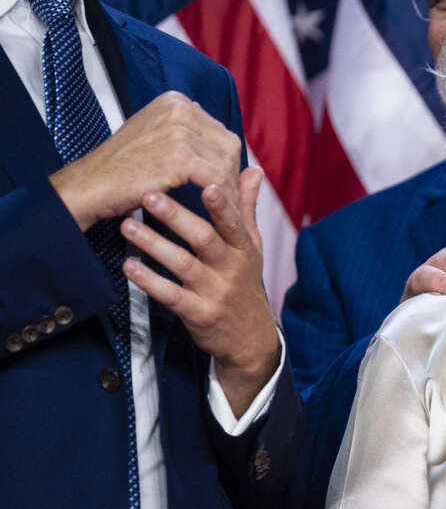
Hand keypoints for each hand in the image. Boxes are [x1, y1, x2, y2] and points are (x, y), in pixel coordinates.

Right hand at [49, 91, 242, 231]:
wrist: (92, 184)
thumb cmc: (123, 166)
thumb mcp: (155, 134)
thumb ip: (186, 132)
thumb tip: (224, 140)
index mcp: (176, 101)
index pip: (219, 130)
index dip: (226, 158)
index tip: (226, 181)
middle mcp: (180, 110)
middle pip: (228, 144)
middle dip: (232, 173)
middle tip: (231, 197)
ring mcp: (180, 132)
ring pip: (225, 163)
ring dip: (230, 189)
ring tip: (228, 209)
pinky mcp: (179, 158)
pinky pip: (217, 180)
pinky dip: (222, 199)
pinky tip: (219, 213)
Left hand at [120, 166, 278, 417]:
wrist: (250, 338)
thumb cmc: (245, 283)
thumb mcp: (253, 246)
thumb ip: (247, 208)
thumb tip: (253, 170)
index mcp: (244, 248)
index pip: (233, 221)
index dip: (221, 203)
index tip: (205, 181)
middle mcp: (231, 268)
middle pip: (204, 239)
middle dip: (176, 217)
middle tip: (149, 195)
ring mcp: (214, 292)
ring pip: (182, 265)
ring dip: (154, 245)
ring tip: (128, 226)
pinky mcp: (198, 313)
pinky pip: (170, 295)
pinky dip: (149, 281)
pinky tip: (129, 266)